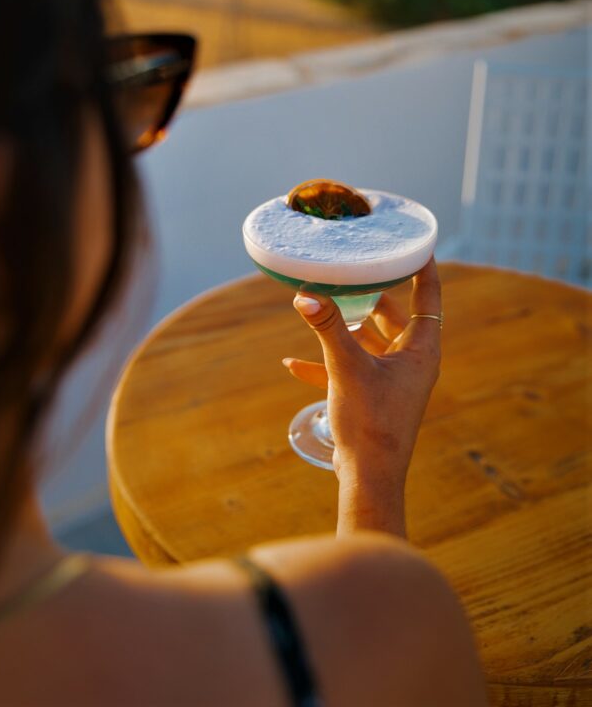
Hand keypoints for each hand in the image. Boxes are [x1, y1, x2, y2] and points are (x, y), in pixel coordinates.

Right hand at [284, 258, 441, 537]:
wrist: (369, 478)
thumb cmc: (371, 423)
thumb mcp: (346, 368)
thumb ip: (327, 328)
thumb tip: (306, 294)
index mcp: (420, 350)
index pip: (427, 297)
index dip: (422, 268)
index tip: (415, 242)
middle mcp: (411, 362)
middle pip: (394, 316)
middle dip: (371, 294)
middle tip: (355, 268)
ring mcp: (393, 381)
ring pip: (371, 341)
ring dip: (346, 327)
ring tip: (322, 305)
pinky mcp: (373, 397)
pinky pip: (351, 370)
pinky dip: (327, 363)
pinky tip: (293, 364)